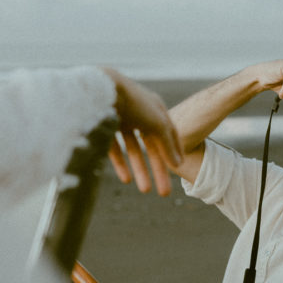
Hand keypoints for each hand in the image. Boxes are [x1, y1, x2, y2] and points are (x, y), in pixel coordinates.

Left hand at [103, 70, 182, 195]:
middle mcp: (139, 113)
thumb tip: (178, 164)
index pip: (169, 132)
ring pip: (133, 150)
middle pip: (152, 146)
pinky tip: (126, 179)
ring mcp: (121, 119)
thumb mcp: (158, 124)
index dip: (175, 150)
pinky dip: (121, 164)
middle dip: (158, 169)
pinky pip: (115, 149)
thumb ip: (168, 145)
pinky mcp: (104, 126)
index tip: (180, 167)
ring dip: (140, 170)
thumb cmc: (135, 103)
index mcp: (155, 108)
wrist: (102, 90)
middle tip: (164, 192)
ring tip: (145, 190)